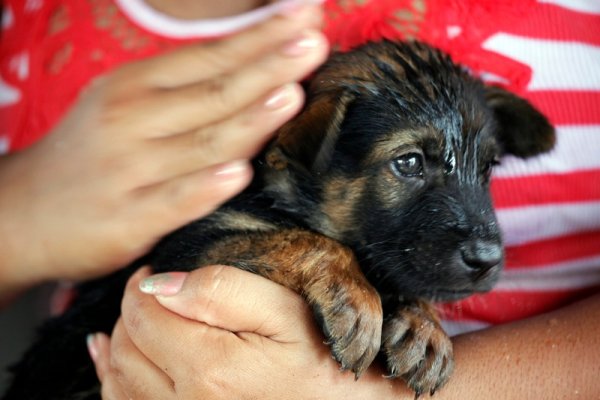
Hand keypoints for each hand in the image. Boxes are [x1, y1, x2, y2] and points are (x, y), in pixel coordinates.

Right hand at [0, 4, 327, 289]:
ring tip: (292, 94)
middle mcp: (132, 121)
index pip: (210, 55)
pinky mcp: (126, 219)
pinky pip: (173, 201)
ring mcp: (130, 171)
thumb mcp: (127, 104)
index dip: (261, 36)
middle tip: (314, 43)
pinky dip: (205, 187)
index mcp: (136, 86)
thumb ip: (185, 89)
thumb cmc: (94, 152)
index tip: (305, 15)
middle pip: (214, 92)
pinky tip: (237, 174)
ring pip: (203, 143)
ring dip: (251, 119)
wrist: (24, 210)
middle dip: (270, 65)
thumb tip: (253, 66)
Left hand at [89, 266, 408, 398]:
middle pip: (125, 343)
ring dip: (120, 342)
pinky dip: (115, 379)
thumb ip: (224, 291)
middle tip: (151, 292)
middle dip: (131, 309)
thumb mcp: (285, 312)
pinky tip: (121, 361)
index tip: (154, 271)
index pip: (142, 312)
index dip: (141, 284)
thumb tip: (162, 283)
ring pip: (119, 376)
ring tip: (137, 318)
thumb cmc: (320, 357)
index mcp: (209, 367)